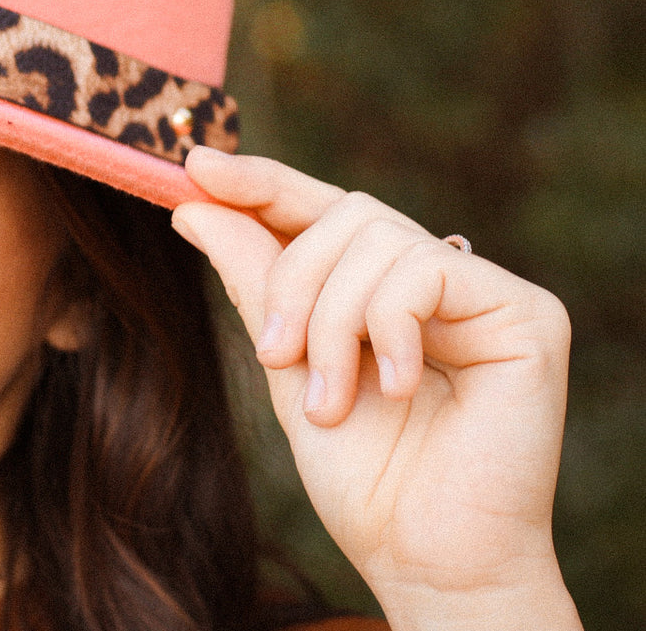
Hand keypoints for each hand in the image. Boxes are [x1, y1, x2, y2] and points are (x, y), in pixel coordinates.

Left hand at [173, 146, 580, 630]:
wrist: (423, 556)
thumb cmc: (362, 473)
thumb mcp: (287, 363)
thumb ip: (254, 279)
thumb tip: (195, 200)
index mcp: (378, 286)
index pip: (320, 209)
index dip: (260, 182)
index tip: (197, 165)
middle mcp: (434, 277)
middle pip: (346, 214)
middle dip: (293, 280)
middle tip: (274, 357)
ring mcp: (482, 291)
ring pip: (378, 240)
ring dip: (332, 321)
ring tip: (330, 401)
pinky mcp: (526, 313)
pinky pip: (427, 271)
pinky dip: (390, 328)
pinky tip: (398, 387)